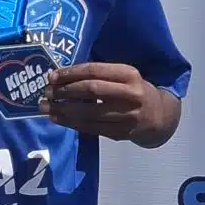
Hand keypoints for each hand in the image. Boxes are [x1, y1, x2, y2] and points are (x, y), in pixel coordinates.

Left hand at [41, 60, 168, 140]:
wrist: (158, 116)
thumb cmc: (134, 90)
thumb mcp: (125, 76)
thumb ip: (100, 74)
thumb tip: (62, 76)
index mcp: (130, 74)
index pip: (95, 71)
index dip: (71, 73)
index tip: (52, 76)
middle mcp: (130, 95)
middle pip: (91, 91)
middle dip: (64, 91)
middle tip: (47, 92)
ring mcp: (126, 116)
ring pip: (88, 113)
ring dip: (63, 110)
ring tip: (46, 107)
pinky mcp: (120, 133)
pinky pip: (91, 128)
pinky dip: (71, 123)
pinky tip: (57, 118)